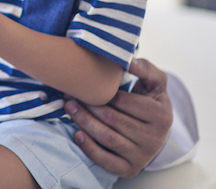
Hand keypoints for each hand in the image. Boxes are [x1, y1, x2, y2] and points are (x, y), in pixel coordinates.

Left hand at [64, 58, 172, 177]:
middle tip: (68, 96)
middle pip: (112, 120)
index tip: (81, 84)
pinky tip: (77, 134)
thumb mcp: (154, 83)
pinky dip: (89, 148)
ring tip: (69, 108)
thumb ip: (145, 68)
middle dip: (87, 106)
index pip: (123, 102)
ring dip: (83, 122)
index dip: (99, 92)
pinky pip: (107, 161)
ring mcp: (143, 156)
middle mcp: (155, 138)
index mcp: (162, 115)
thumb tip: (129, 61)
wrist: (154, 130)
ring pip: (107, 138)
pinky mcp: (130, 169)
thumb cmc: (149, 100)